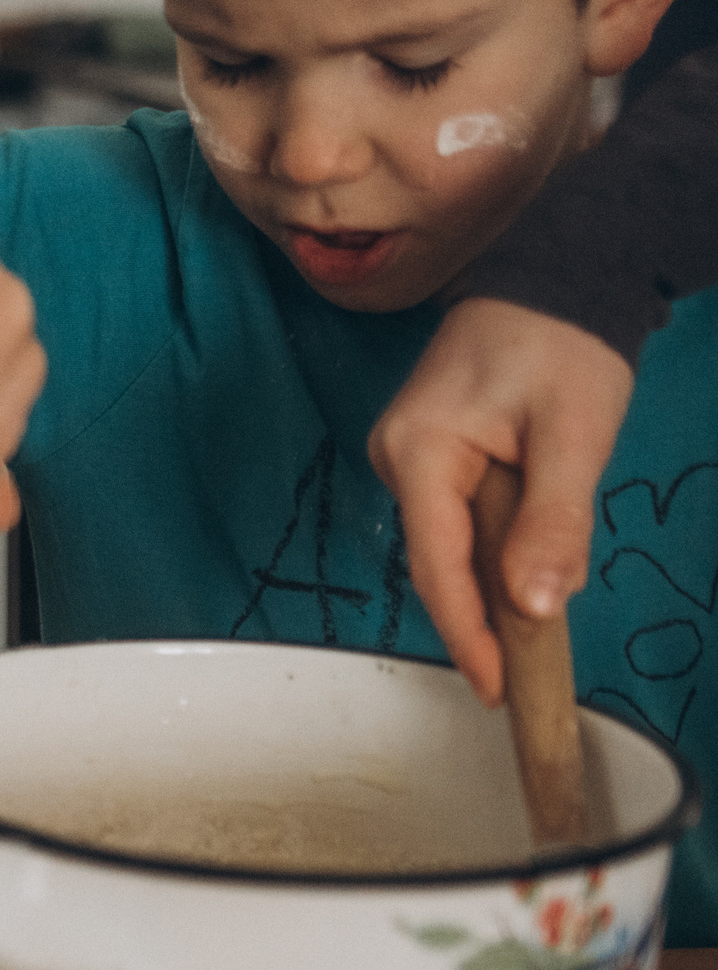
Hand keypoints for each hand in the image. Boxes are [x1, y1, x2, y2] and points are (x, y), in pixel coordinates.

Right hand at [367, 297, 633, 706]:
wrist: (552, 282)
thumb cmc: (562, 345)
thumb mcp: (575, 436)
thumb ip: (553, 524)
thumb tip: (536, 607)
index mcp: (420, 452)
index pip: (437, 566)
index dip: (467, 634)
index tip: (496, 687)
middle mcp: (395, 458)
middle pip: (437, 562)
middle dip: (486, 612)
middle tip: (535, 657)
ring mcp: (404, 456)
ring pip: (447, 545)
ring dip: (495, 575)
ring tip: (546, 589)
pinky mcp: (424, 455)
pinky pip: (453, 521)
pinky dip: (491, 545)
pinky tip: (528, 546)